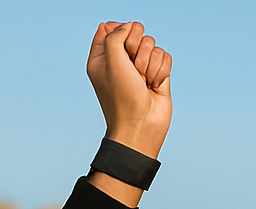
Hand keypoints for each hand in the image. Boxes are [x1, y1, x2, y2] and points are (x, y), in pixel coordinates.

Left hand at [87, 21, 171, 158]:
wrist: (141, 125)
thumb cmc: (122, 98)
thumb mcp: (111, 62)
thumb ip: (115, 36)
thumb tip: (127, 26)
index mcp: (101, 58)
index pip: (108, 28)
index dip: (118, 30)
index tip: (122, 44)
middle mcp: (119, 61)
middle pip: (135, 30)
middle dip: (138, 46)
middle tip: (132, 67)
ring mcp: (139, 67)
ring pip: (152, 43)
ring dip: (149, 62)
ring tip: (142, 81)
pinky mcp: (156, 73)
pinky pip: (165, 56)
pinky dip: (161, 70)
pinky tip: (153, 86)